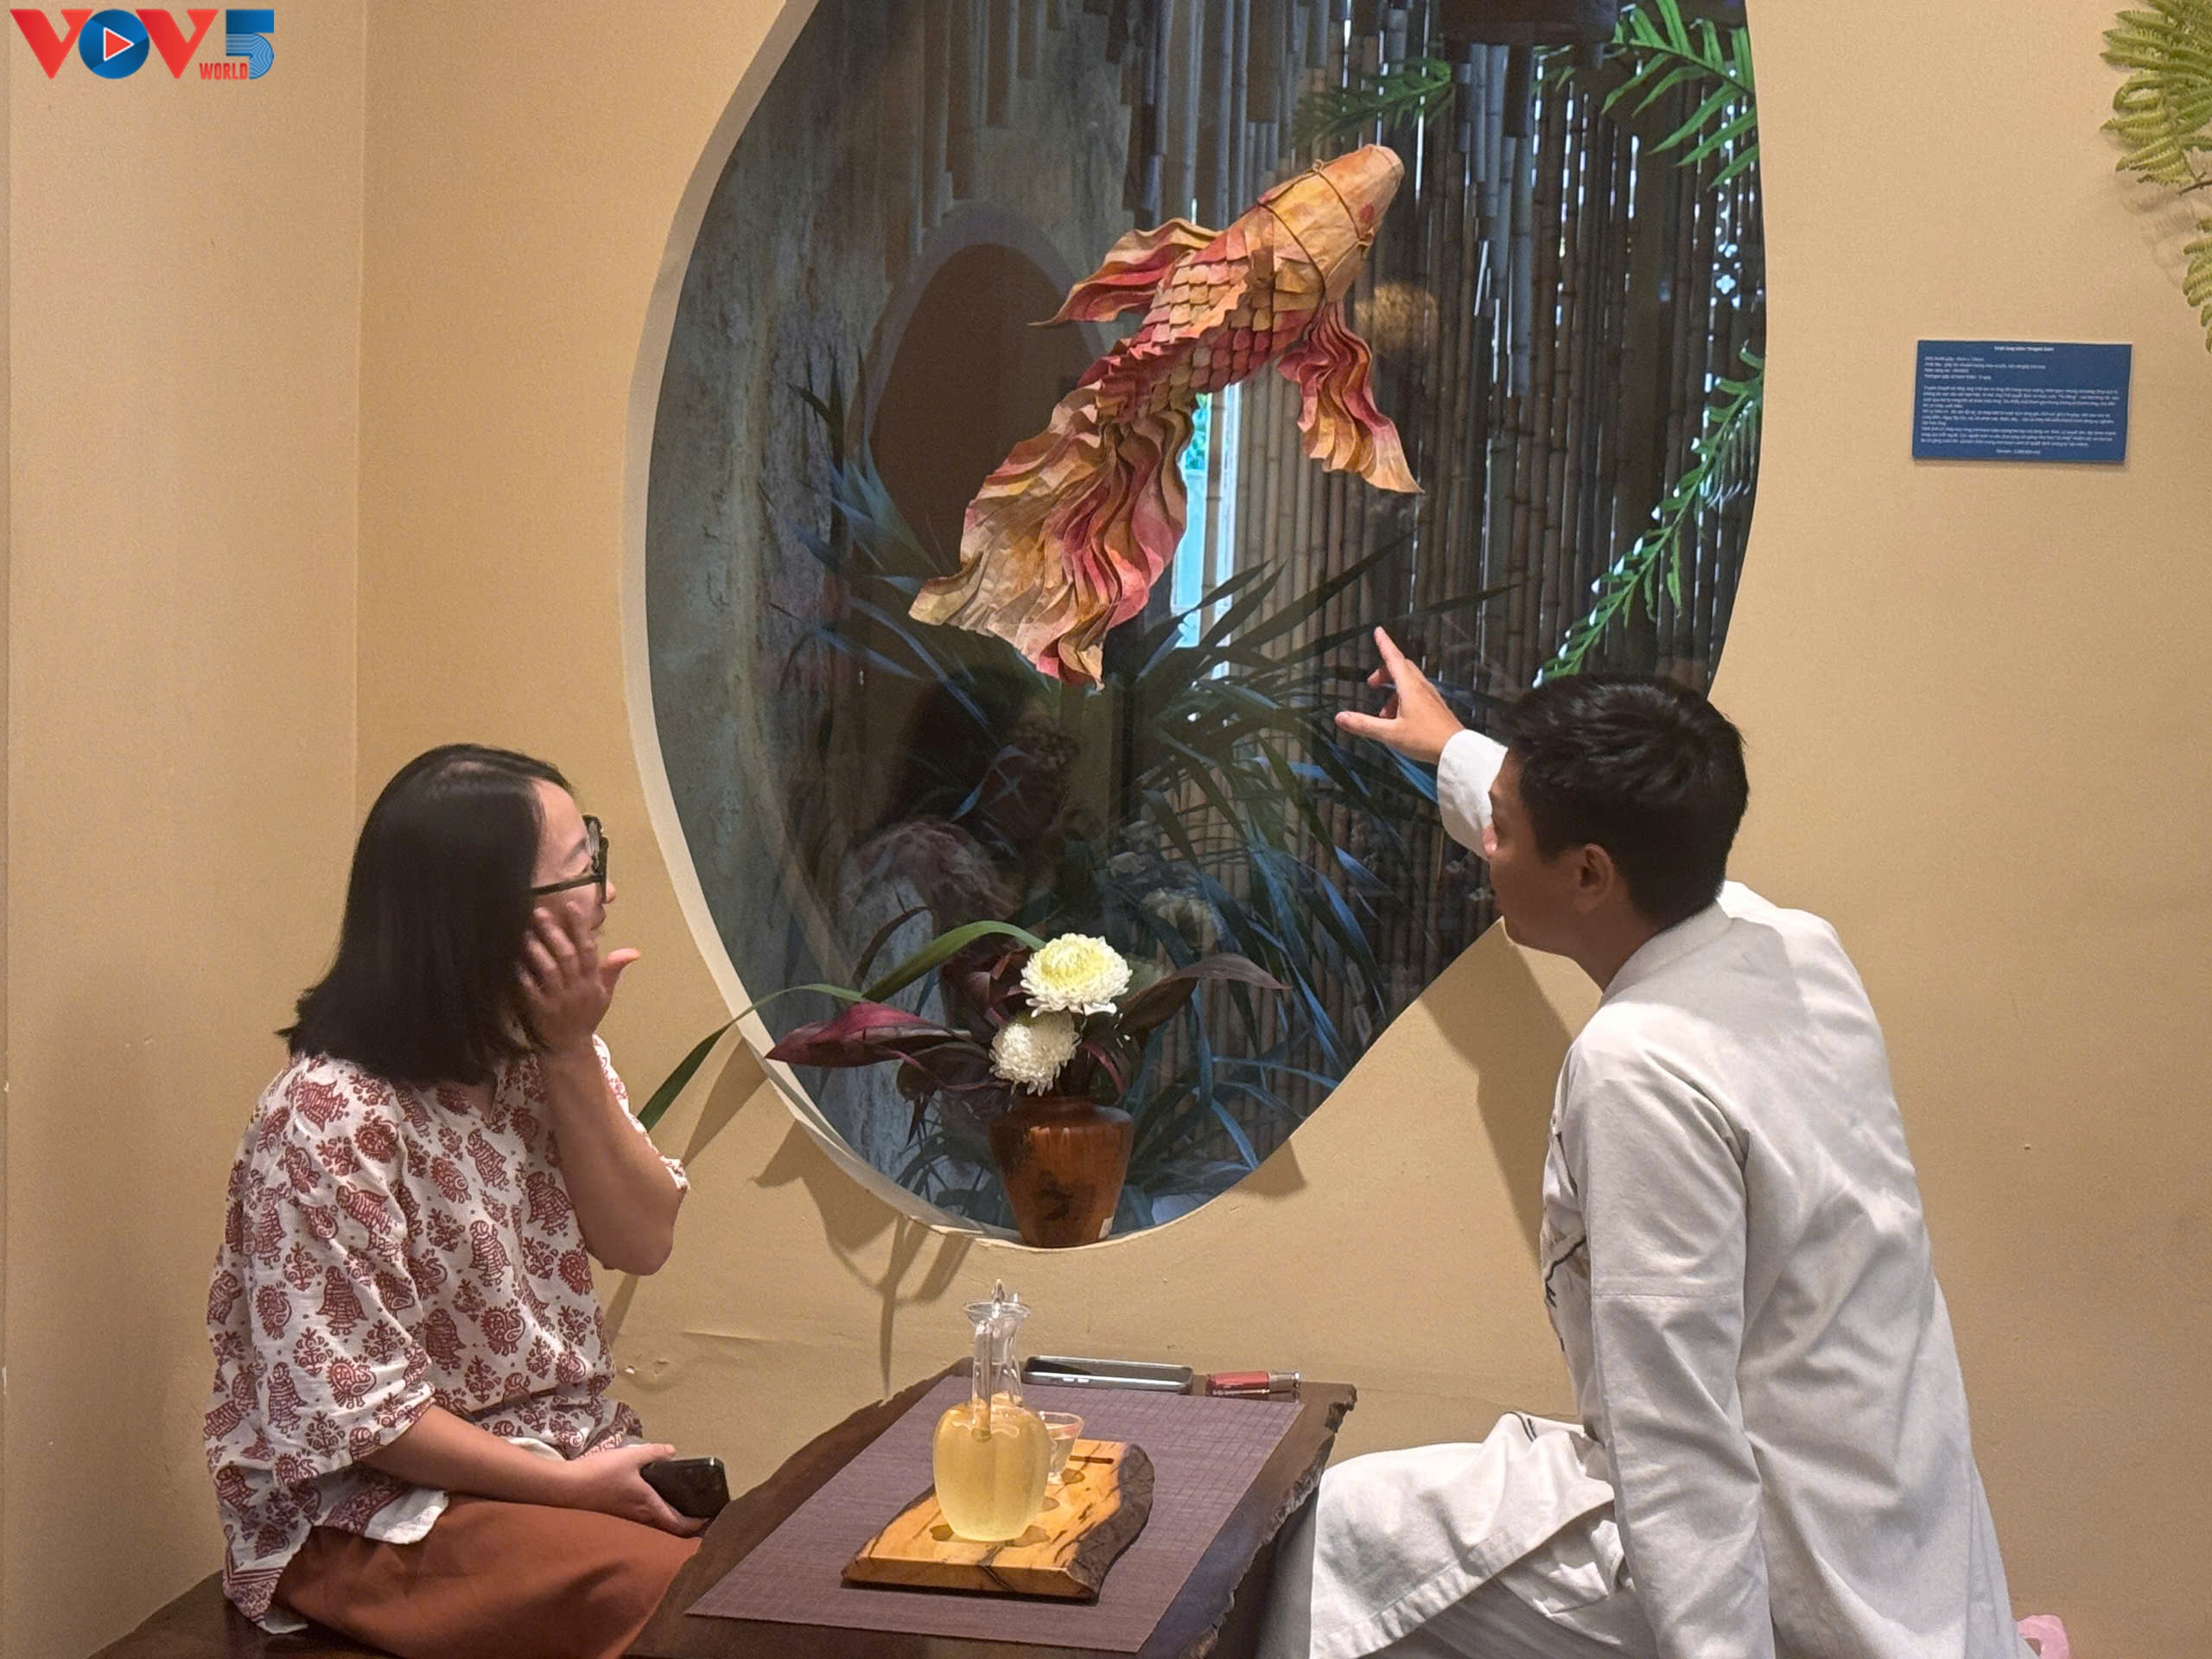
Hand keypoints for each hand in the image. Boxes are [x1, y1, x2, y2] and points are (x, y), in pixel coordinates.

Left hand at [518, 907, 638, 1056]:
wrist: (570, 1047)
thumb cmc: (587, 1015)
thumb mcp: (605, 994)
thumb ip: (614, 969)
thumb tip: (634, 951)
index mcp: (592, 981)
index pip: (589, 950)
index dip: (581, 927)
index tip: (572, 906)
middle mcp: (577, 989)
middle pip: (567, 956)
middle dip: (554, 933)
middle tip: (539, 913)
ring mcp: (558, 1000)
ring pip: (549, 970)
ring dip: (537, 950)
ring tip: (525, 932)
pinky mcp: (540, 1011)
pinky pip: (531, 990)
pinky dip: (523, 975)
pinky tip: (513, 960)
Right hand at [553, 1441, 707, 1536]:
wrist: (564, 1489)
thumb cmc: (600, 1473)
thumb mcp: (631, 1456)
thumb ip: (654, 1452)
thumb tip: (673, 1451)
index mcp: (648, 1507)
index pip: (679, 1524)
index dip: (697, 1525)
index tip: (709, 1520)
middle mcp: (639, 1520)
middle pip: (668, 1529)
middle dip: (686, 1525)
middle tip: (698, 1514)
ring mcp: (625, 1521)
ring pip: (654, 1527)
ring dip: (668, 1521)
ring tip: (678, 1508)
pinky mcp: (614, 1518)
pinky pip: (640, 1522)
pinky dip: (652, 1516)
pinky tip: (649, 1502)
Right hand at [1333, 627, 1465, 765]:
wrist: (1456, 750)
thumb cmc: (1423, 739)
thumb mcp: (1390, 733)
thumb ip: (1364, 724)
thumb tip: (1339, 717)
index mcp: (1409, 686)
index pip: (1393, 658)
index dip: (1384, 644)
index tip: (1378, 631)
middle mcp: (1421, 686)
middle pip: (1401, 667)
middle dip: (1384, 671)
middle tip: (1371, 684)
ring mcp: (1430, 695)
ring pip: (1409, 681)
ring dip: (1392, 690)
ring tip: (1382, 714)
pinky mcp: (1435, 706)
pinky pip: (1416, 693)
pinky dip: (1402, 699)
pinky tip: (1397, 720)